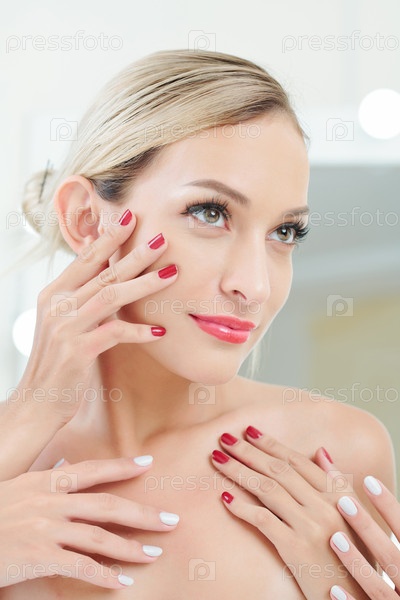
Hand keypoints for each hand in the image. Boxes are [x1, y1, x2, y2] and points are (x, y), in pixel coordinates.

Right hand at [0, 456, 178, 588]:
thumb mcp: (18, 487)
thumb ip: (45, 477)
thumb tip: (66, 462)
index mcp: (46, 481)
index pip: (92, 470)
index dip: (121, 466)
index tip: (148, 462)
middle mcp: (49, 501)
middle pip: (106, 505)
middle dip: (142, 513)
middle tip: (170, 520)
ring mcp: (45, 529)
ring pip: (98, 537)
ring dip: (131, 548)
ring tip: (154, 554)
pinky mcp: (38, 557)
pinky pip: (79, 567)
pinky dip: (104, 575)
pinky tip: (123, 582)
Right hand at [2, 210, 176, 477]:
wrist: (37, 402)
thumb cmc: (58, 363)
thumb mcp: (65, 324)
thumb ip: (84, 300)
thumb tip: (111, 281)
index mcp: (55, 294)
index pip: (85, 258)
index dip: (109, 237)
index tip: (131, 217)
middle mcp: (58, 304)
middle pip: (104, 272)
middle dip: (135, 253)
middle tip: (162, 238)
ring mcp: (66, 326)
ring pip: (112, 295)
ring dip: (145, 283)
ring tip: (172, 273)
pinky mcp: (78, 350)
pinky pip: (115, 332)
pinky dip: (139, 331)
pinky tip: (160, 331)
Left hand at [210, 426, 368, 599]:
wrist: (352, 595)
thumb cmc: (349, 554)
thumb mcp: (351, 515)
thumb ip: (336, 482)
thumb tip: (320, 450)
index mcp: (336, 496)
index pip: (297, 461)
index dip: (271, 444)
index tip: (249, 431)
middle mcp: (324, 506)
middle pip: (279, 471)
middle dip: (249, 451)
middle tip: (224, 438)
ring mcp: (309, 526)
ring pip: (268, 490)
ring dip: (239, 471)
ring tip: (218, 459)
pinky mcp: (295, 548)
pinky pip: (263, 520)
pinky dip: (242, 507)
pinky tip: (225, 496)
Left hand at [322, 473, 399, 598]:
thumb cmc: (379, 569)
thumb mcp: (378, 537)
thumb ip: (356, 499)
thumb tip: (321, 452)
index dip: (389, 507)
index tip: (369, 481)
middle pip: (392, 556)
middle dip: (368, 528)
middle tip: (344, 504)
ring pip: (378, 587)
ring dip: (357, 562)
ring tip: (336, 539)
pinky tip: (333, 593)